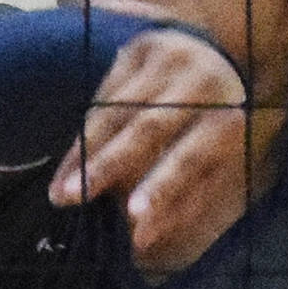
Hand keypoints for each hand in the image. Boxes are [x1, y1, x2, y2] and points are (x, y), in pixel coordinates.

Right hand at [48, 24, 255, 276]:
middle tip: (71, 199)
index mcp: (228, 115)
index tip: (133, 217)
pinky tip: (68, 163)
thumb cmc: (221, 122)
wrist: (223, 49)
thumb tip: (142, 240)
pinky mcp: (138, 49)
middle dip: (105, 165)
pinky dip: (84, 132)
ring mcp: (166, 59)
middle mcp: (199, 81)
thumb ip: (186, 199)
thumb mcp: (223, 161)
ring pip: (115, 111)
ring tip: (59, 191)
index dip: (162, 186)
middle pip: (145, 127)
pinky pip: (103, 96)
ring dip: (83, 153)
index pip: (190, 155)